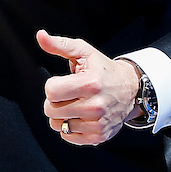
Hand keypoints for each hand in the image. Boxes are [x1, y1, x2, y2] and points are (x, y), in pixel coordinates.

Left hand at [37, 29, 141, 145]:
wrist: (130, 89)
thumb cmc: (102, 69)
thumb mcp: (83, 52)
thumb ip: (59, 44)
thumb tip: (40, 35)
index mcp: (89, 84)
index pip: (51, 91)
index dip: (53, 85)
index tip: (64, 81)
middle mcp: (95, 106)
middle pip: (51, 110)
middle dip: (55, 100)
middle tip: (69, 94)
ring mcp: (97, 124)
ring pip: (57, 125)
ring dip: (61, 115)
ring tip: (75, 104)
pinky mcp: (98, 137)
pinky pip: (67, 136)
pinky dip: (69, 127)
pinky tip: (80, 116)